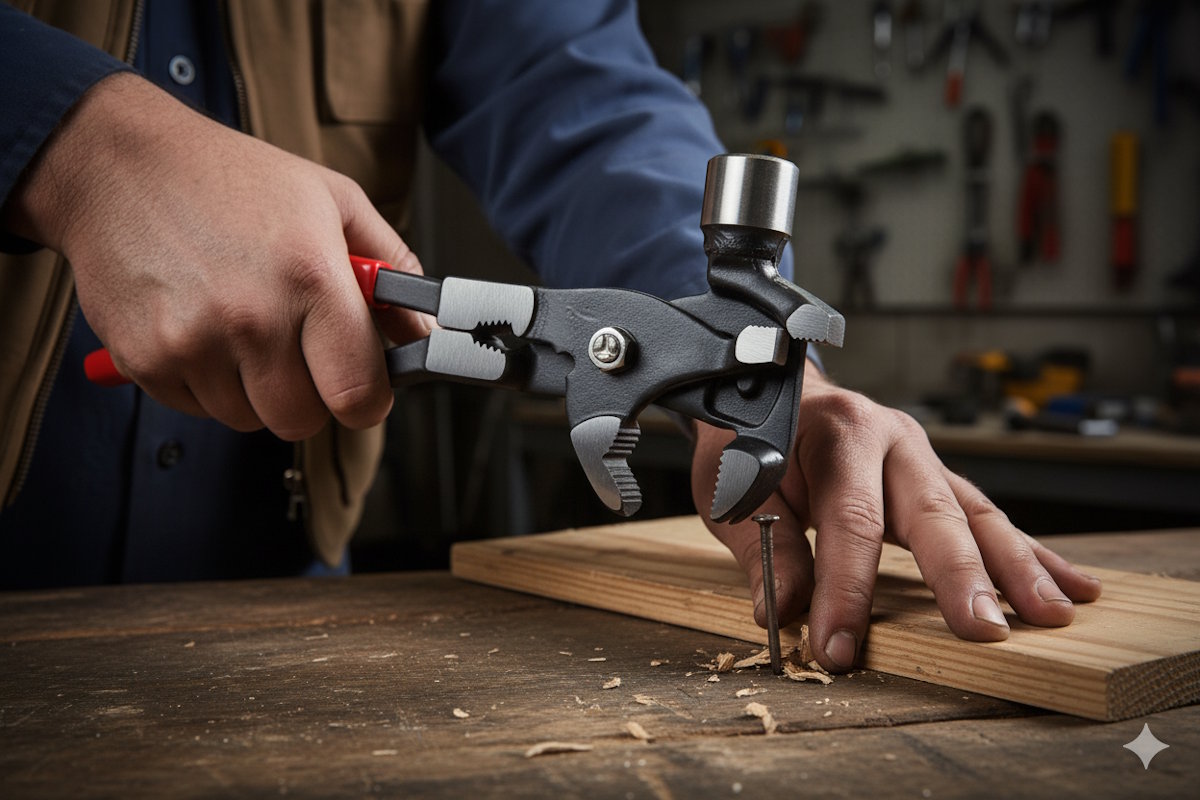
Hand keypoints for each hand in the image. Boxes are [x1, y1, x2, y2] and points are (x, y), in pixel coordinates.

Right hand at [5, 72, 427, 439]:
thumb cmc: (231, 178)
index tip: (363, 386)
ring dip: (255, 390)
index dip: (368, 399)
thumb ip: (392, 274)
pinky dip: (208, 384)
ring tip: (244, 327)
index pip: (358, 395)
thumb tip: (424, 334)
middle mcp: (251, 318)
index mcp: (310, 277)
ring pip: (250, 420)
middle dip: (310, 395)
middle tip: (299, 350)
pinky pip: (198, 409)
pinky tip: (204, 329)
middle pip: (303, 421)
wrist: (118, 164)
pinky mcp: (145, 360)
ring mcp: (192, 344)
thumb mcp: (334, 201)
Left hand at [692, 358, 1102, 671]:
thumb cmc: (748, 440)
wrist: (768, 390)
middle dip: (961, 575)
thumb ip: (763, 550)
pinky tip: (1072, 587)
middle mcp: (891, 439)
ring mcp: (922, 456)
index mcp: (838, 433)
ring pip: (978, 512)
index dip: (846, 589)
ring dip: (1017, 567)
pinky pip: (989, 516)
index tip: (839, 647)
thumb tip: (781, 614)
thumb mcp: (735, 487)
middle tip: (985, 629)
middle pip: (934, 510)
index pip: (849, 520)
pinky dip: (1030, 553)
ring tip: (1051, 615)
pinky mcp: (938, 477)